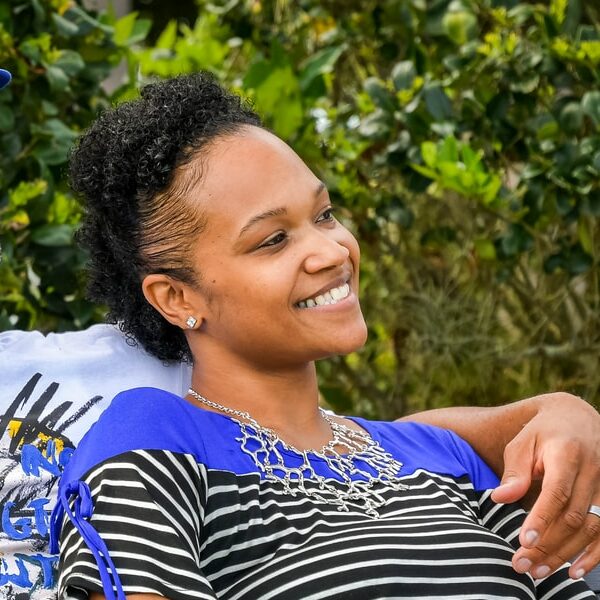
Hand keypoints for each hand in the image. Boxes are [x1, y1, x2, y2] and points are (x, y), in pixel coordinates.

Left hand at [491, 392, 599, 578]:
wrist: (576, 419)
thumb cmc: (541, 434)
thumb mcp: (522, 444)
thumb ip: (514, 472)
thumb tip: (499, 499)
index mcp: (567, 454)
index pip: (556, 493)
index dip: (541, 519)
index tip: (523, 542)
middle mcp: (593, 471)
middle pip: (572, 517)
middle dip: (547, 545)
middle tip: (522, 564)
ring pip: (590, 529)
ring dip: (565, 554)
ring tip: (538, 571)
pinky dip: (593, 555)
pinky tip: (573, 571)